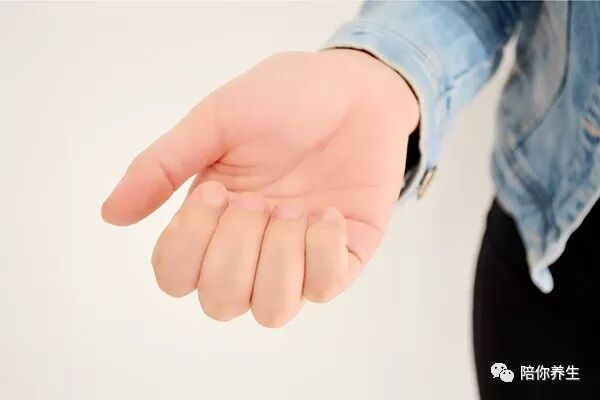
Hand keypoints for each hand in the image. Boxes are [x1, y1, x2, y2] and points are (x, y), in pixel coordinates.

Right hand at [101, 49, 418, 326]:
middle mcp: (250, 248)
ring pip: (271, 311)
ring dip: (279, 259)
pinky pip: (324, 289)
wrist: (353, 90)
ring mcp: (297, 257)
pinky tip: (329, 213)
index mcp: (212, 219)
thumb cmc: (283, 99)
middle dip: (236, 251)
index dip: (188, 247)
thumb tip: (110, 214)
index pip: (175, 277)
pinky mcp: (342, 256)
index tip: (218, 191)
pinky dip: (323, 253)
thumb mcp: (216, 121)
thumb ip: (163, 165)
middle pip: (220, 303)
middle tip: (259, 199)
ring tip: (296, 208)